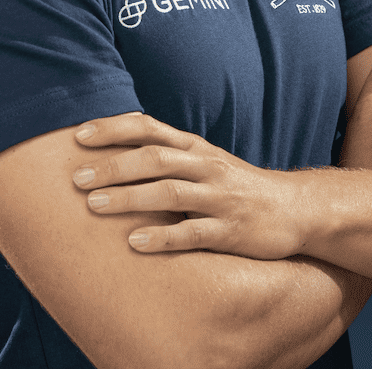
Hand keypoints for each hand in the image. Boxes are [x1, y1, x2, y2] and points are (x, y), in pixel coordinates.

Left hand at [72, 113, 305, 258]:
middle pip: (155, 158)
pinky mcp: (230, 231)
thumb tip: (113, 152)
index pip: (149, 128)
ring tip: (94, 206)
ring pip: (170, 192)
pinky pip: (193, 233)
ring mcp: (219, 198)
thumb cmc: (235, 186)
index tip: (77, 136)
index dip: (113, 129)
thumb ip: (167, 155)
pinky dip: (163, 237)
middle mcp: (205, 167)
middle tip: (77, 177)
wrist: (294, 210)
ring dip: (130, 198)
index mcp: (194, 148)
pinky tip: (135, 244)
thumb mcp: (204, 162)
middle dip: (114, 166)